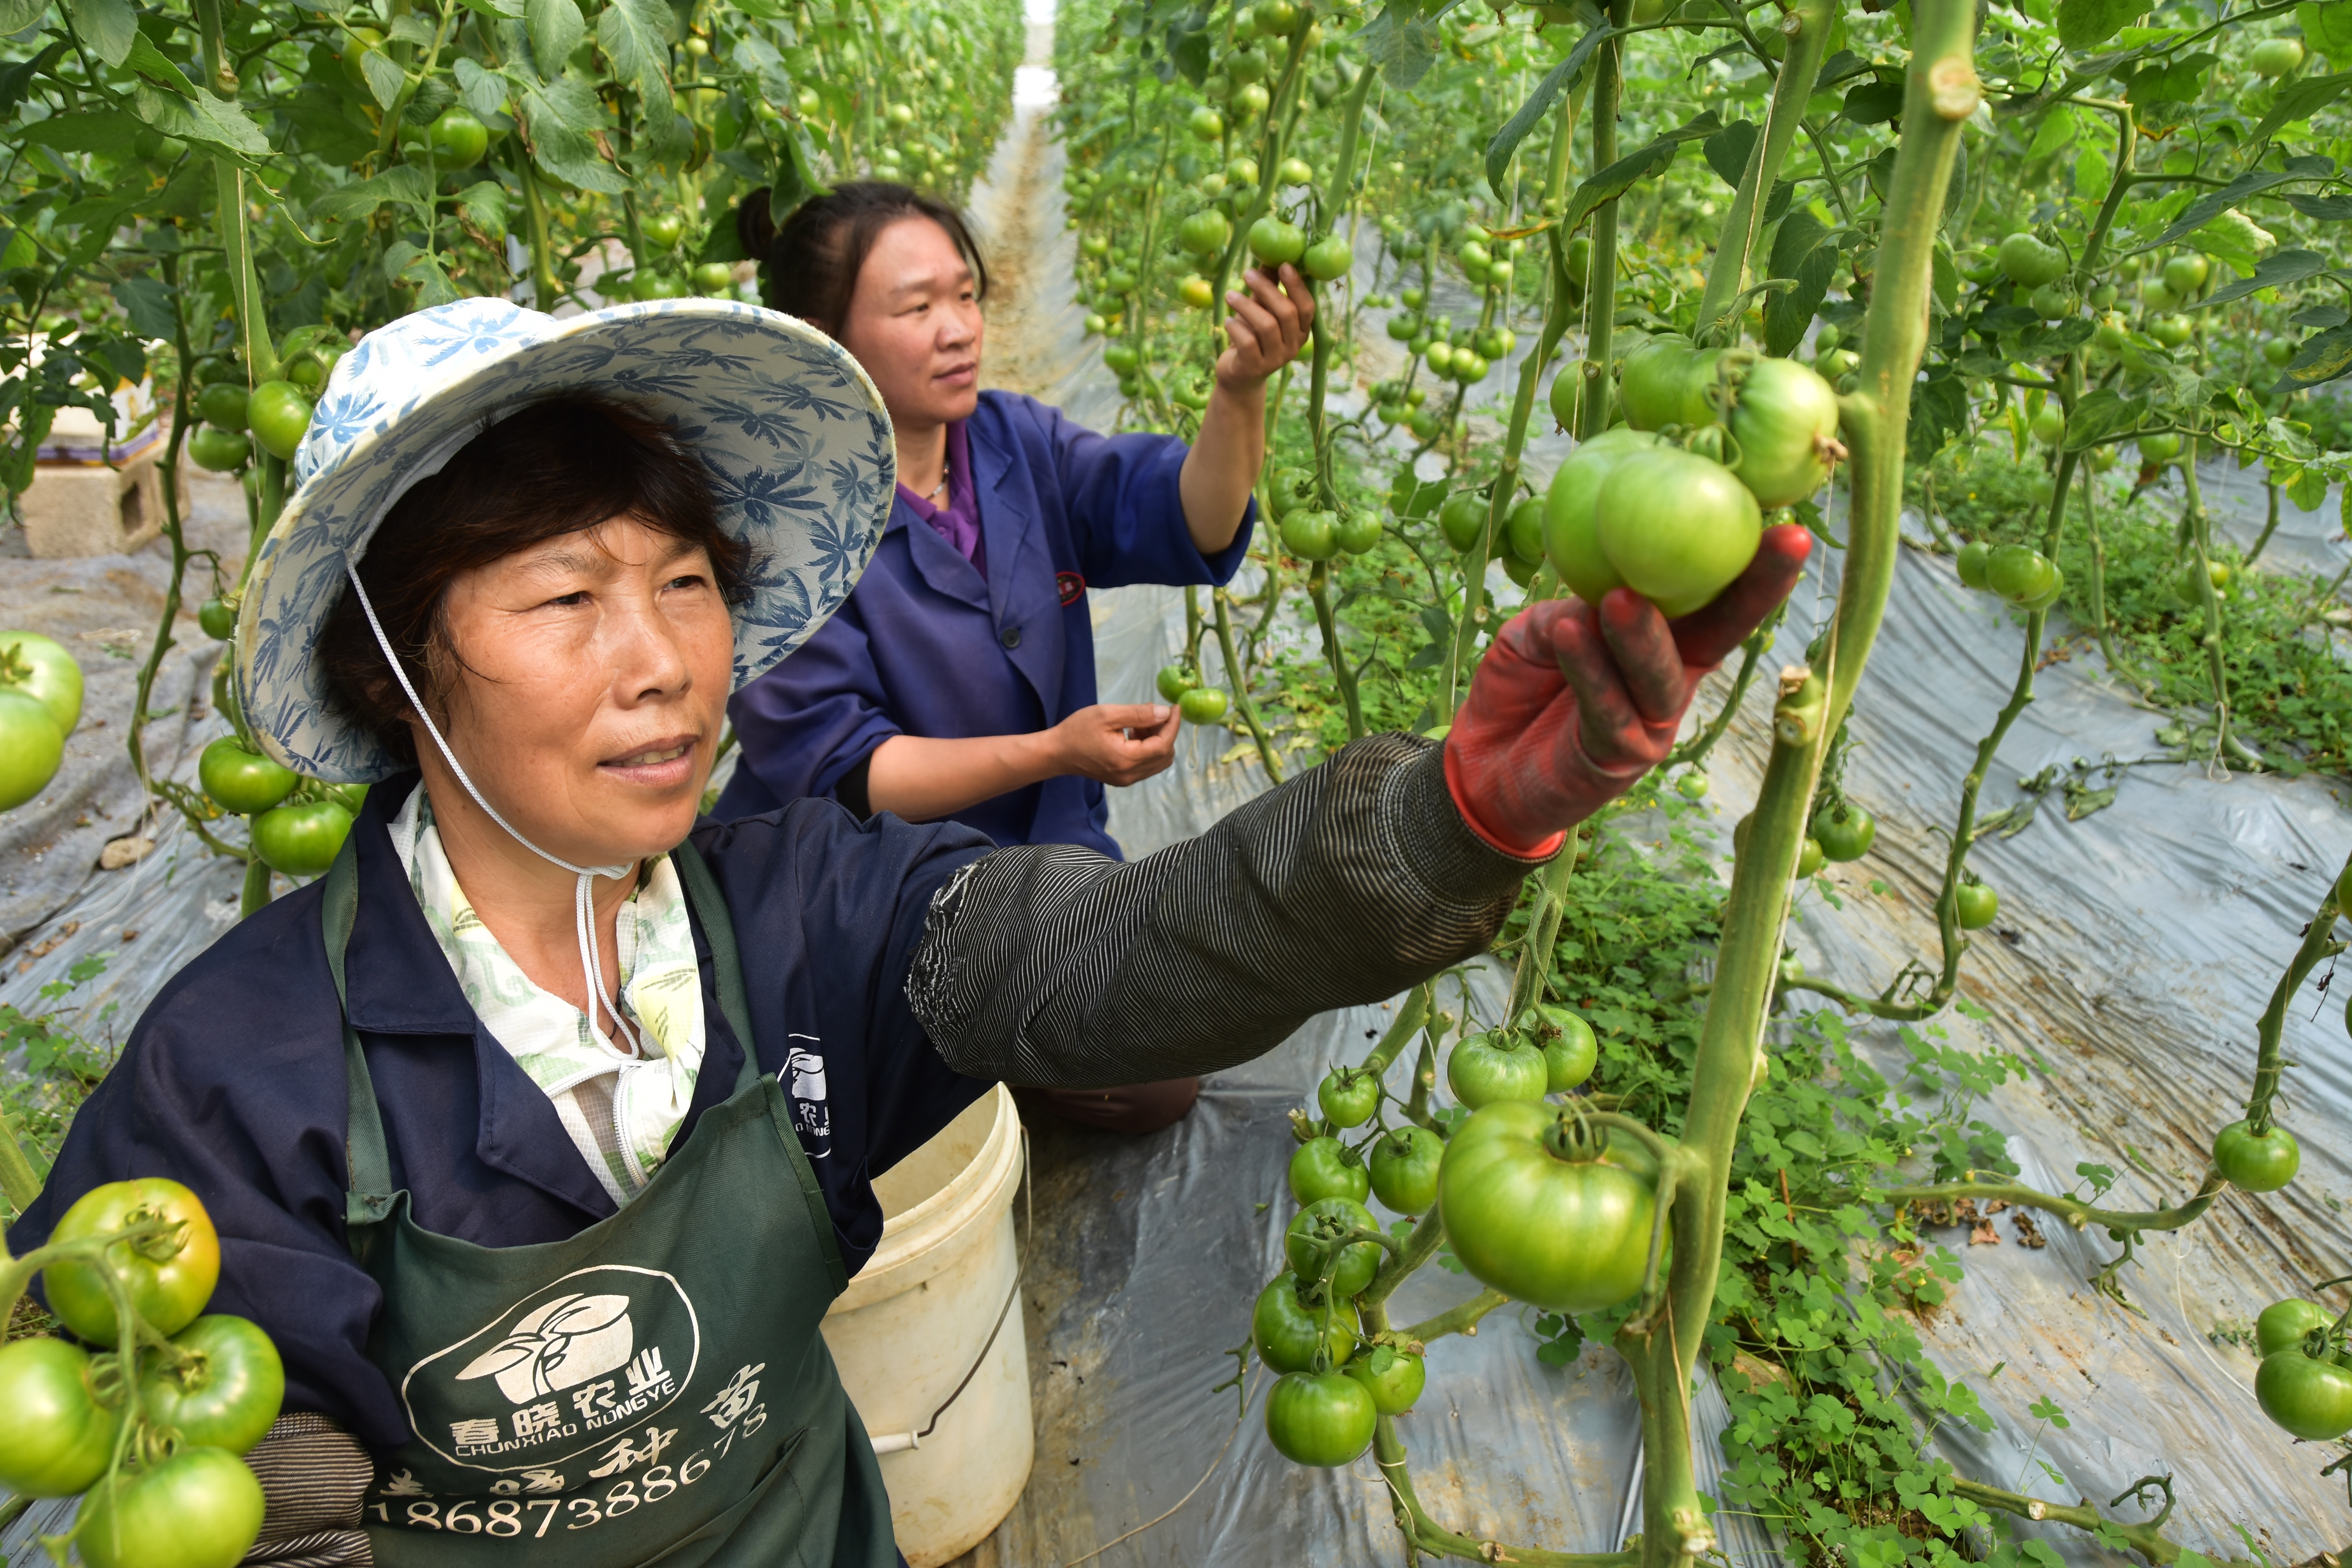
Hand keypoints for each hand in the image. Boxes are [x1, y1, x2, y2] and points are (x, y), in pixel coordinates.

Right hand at [1048, 703, 1180, 786]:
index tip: (1174, 707)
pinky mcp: (1123, 779)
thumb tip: (1165, 713)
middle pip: (1165, 755)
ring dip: (1156, 740)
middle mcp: (1130, 774)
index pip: (1163, 745)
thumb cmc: (1077, 730)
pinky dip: (1148, 748)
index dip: (1173, 725)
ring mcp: (1127, 779)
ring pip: (1158, 761)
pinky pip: (1147, 765)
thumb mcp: (1107, 715)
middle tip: (1150, 714)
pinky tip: (1132, 734)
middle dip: (1164, 732)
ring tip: (1138, 724)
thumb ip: (1139, 714)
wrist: (1057, 753)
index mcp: (1127, 759)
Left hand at [1215, 264, 1314, 391]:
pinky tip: (1227, 321)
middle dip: (1266, 289)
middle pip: (1286, 313)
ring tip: (1229, 294)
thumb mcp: (1261, 310)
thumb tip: (1270, 258)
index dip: (1296, 286)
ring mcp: (1276, 359)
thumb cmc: (1253, 336)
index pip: (1307, 307)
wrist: (1239, 376)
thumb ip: (1269, 288)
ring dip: (1246, 306)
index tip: (1283, 264)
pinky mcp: (1255, 368)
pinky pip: (1248, 342)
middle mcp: (1293, 346)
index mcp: (1301, 330)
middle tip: (1247, 273)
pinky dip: (1236, 327)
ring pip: (1266, 326)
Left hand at [1444, 525, 1813, 853]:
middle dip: (1756, 588)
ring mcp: (1650, 726)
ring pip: (1661, 677)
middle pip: (1722, 634)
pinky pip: (1607, 710)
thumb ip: (1567, 610)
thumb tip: (1599, 594)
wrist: (1478, 771)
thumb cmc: (1518, 691)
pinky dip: (1589, 672)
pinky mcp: (1616, 759)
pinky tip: (1569, 634)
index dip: (1751, 563)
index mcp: (1663, 642)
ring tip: (1620, 597)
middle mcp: (1670, 683)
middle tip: (1783, 539)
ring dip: (1644, 636)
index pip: (1713, 598)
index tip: (1789, 521)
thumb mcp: (1535, 632)